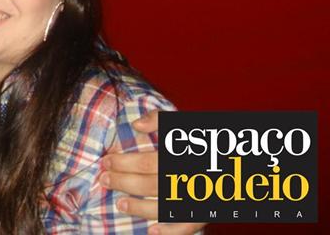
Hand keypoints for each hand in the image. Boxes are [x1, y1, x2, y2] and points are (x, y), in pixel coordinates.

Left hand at [102, 110, 205, 233]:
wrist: (238, 161)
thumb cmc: (205, 140)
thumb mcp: (184, 123)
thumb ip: (160, 120)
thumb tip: (136, 125)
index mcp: (182, 156)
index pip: (147, 162)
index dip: (124, 163)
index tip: (106, 160)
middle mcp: (190, 178)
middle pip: (150, 185)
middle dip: (124, 182)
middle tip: (104, 179)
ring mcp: (199, 197)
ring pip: (164, 207)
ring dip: (139, 208)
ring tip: (119, 204)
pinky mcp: (207, 212)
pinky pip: (188, 226)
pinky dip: (170, 231)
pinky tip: (151, 230)